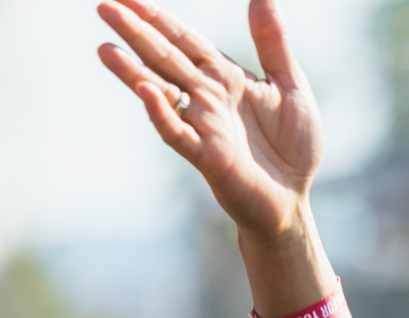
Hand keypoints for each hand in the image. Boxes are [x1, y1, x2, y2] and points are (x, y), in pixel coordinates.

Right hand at [98, 0, 322, 242]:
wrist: (294, 197)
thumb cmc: (293, 145)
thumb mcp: (291, 86)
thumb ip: (273, 43)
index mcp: (225, 77)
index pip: (185, 40)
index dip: (158, 18)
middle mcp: (207, 97)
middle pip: (166, 59)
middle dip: (137, 34)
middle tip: (104, 7)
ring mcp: (204, 126)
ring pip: (162, 93)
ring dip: (134, 73)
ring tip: (105, 50)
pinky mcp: (208, 157)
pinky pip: (179, 134)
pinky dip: (163, 114)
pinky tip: (148, 93)